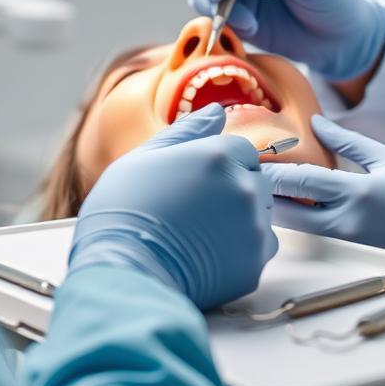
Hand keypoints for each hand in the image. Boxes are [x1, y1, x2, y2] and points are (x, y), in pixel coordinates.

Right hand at [70, 105, 277, 308]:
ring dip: (242, 218)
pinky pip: (263, 247)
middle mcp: (242, 186)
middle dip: (235, 189)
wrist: (121, 274)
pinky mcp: (254, 263)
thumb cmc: (122, 214)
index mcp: (217, 155)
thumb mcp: (144, 158)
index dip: (221, 164)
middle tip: (198, 209)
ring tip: (202, 233)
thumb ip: (187, 131)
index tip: (200, 182)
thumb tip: (216, 111)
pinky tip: (211, 254)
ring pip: (261, 212)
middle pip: (256, 179)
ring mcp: (252, 226)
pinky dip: (244, 250)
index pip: (242, 149)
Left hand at [262, 116, 384, 254]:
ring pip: (295, 227)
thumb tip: (316, 122)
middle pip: (289, 211)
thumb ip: (348, 141)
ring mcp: (344, 241)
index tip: (252, 156)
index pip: (303, 180)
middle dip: (265, 193)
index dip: (274, 169)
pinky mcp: (346, 252)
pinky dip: (294, 220)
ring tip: (259, 187)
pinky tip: (283, 205)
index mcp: (358, 193)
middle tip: (245, 175)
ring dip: (276, 208)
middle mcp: (346, 221)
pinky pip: (310, 235)